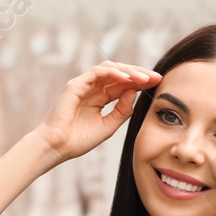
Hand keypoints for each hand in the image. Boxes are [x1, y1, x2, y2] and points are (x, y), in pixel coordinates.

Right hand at [34, 62, 160, 162]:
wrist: (57, 147)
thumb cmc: (78, 140)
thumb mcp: (108, 126)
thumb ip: (122, 110)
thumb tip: (135, 92)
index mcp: (100, 98)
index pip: (124, 84)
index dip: (141, 82)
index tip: (158, 83)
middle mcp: (93, 88)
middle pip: (119, 73)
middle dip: (139, 73)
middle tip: (156, 77)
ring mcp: (84, 85)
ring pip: (110, 68)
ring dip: (129, 71)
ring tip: (144, 78)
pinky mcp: (76, 85)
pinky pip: (97, 72)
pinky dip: (113, 72)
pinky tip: (127, 79)